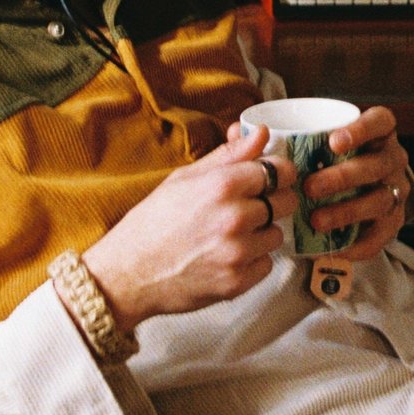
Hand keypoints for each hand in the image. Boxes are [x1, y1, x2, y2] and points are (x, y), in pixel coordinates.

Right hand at [82, 128, 297, 330]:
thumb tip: (261, 132)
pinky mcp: (237, 283)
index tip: (273, 177)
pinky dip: (253, 261)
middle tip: (250, 206)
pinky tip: (227, 256)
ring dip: (262, 233)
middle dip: (273, 201)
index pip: (280, 170)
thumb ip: (229, 155)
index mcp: (222, 185)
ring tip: (231, 234)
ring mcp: (237, 253)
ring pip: (277, 234)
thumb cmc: (152, 222)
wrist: (126, 275)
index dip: (279, 172)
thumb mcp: (185, 178)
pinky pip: (266, 264)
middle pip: (286, 201)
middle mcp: (235, 218)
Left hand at [226, 105, 412, 263]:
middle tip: (310, 187)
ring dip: (348, 210)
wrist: (340, 201)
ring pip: (380, 199)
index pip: (381, 122)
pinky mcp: (391, 223)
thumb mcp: (299, 151)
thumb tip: (237, 131)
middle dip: (345, 175)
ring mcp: (394, 191)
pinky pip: (381, 235)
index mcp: (374, 134)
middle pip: (378, 163)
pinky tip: (333, 246)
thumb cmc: (316, 167)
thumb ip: (269, 142)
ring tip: (316, 220)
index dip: (362, 129)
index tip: (333, 141)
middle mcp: (390, 160)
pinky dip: (358, 243)